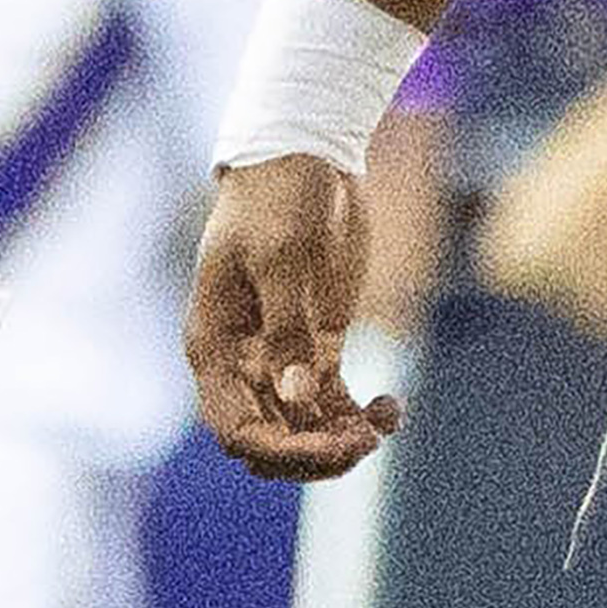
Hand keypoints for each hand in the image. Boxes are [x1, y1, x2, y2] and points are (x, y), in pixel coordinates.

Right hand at [190, 155, 403, 478]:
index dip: (277, 448)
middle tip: (361, 442)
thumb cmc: (277, 198)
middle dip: (311, 453)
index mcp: (215, 345)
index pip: (234, 427)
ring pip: (304, 429)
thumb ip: (288, 330)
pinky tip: (391, 408)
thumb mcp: (281, 259)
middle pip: (269, 439)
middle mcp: (242, 362)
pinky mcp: (318, 346)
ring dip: (339, 440)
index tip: (328, 444)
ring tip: (380, 424)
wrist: (305, 154)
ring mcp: (281, 357)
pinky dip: (360, 416)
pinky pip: (334, 403)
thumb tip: (297, 397)